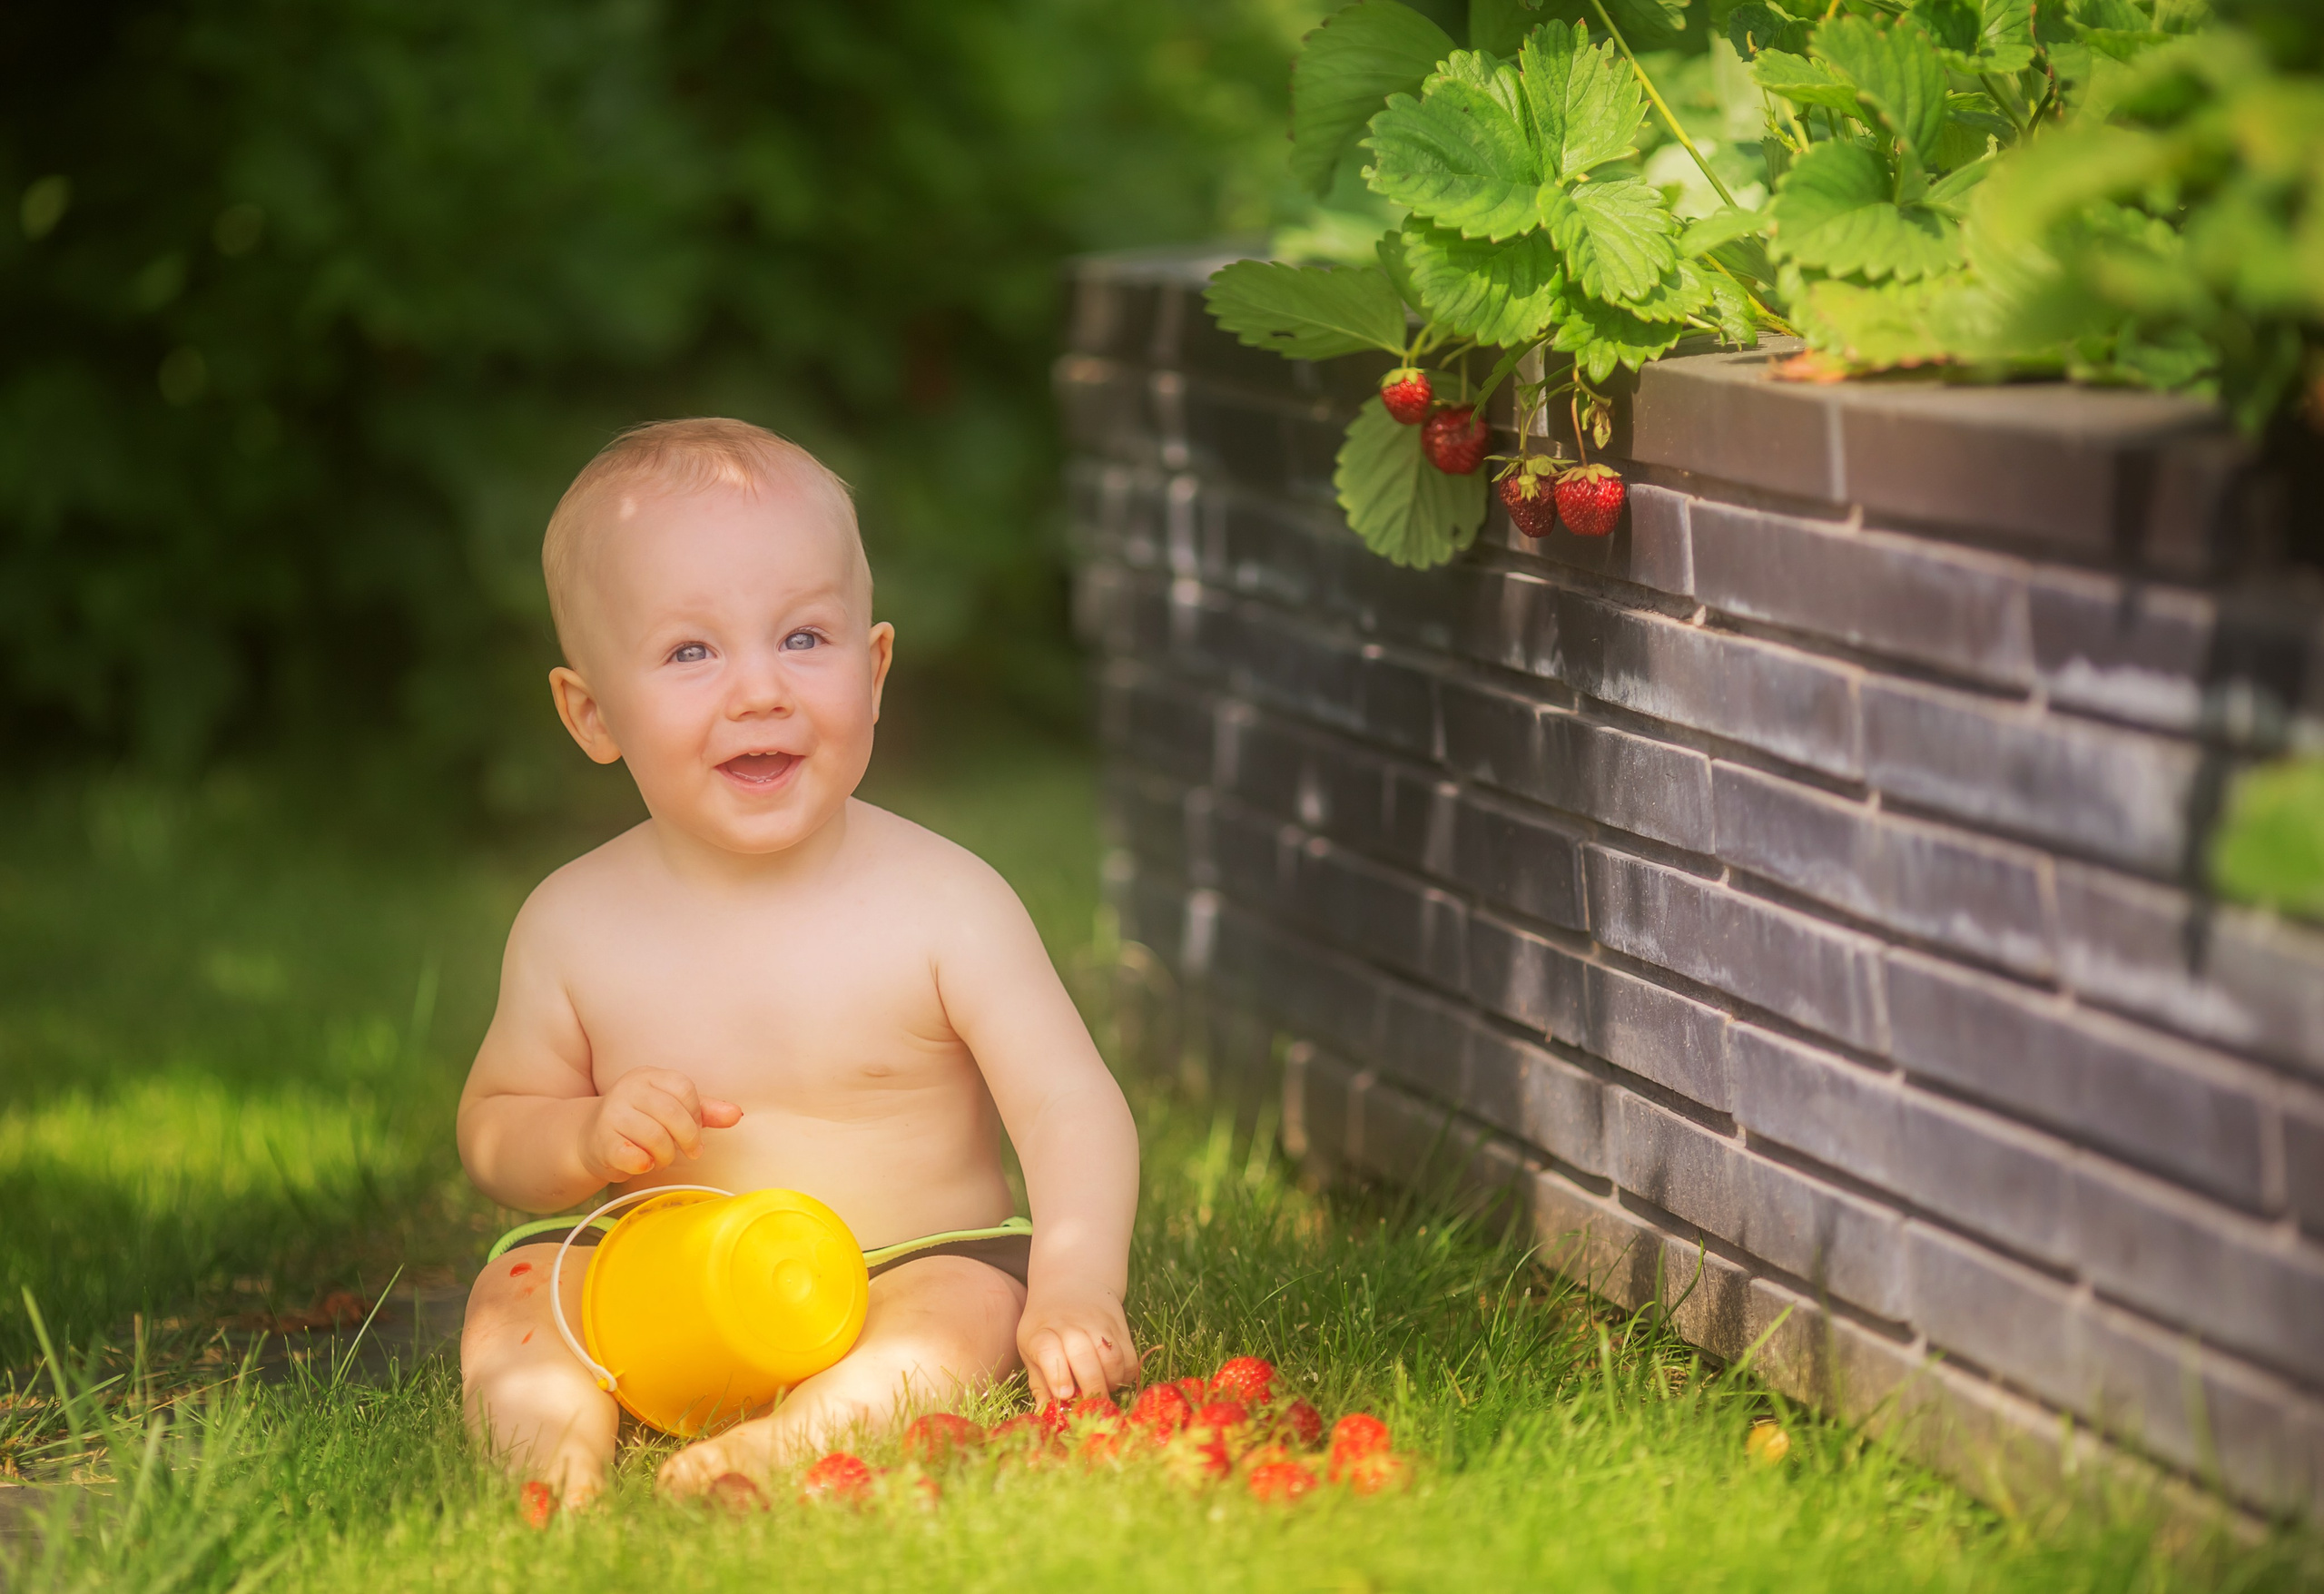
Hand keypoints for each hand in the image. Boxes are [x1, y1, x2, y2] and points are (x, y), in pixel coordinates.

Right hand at [580, 1068, 742, 1182]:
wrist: (591, 1140)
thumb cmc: (640, 1123)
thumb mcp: (672, 1110)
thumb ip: (705, 1110)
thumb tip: (737, 1114)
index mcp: (648, 1076)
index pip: (684, 1088)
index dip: (696, 1114)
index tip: (695, 1130)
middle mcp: (627, 1089)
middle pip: (672, 1112)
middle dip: (688, 1138)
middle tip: (688, 1152)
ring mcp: (611, 1113)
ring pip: (655, 1136)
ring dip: (666, 1155)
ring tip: (661, 1158)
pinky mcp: (601, 1141)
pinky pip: (631, 1155)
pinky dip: (644, 1164)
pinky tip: (643, 1163)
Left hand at [1018, 1291, 1138, 1403]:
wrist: (1074, 1284)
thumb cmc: (1047, 1325)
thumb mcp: (1031, 1347)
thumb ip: (1039, 1382)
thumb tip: (1044, 1415)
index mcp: (1041, 1331)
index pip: (1048, 1350)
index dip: (1057, 1375)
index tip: (1064, 1395)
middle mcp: (1070, 1325)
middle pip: (1084, 1357)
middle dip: (1090, 1388)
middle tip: (1090, 1407)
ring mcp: (1098, 1324)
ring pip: (1112, 1359)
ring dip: (1110, 1383)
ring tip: (1103, 1393)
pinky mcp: (1120, 1327)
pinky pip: (1129, 1358)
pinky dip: (1125, 1376)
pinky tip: (1115, 1381)